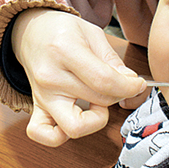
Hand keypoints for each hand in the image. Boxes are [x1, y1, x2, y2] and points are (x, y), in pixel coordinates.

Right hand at [14, 9, 144, 145]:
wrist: (31, 32)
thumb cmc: (61, 31)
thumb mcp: (91, 32)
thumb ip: (112, 60)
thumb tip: (131, 83)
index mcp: (65, 50)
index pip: (105, 81)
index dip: (129, 86)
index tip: (137, 84)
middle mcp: (50, 76)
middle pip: (98, 101)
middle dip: (118, 95)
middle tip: (117, 85)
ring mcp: (42, 95)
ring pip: (74, 127)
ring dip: (94, 121)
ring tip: (96, 104)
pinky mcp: (36, 107)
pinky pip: (42, 134)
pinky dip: (59, 136)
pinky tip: (75, 120)